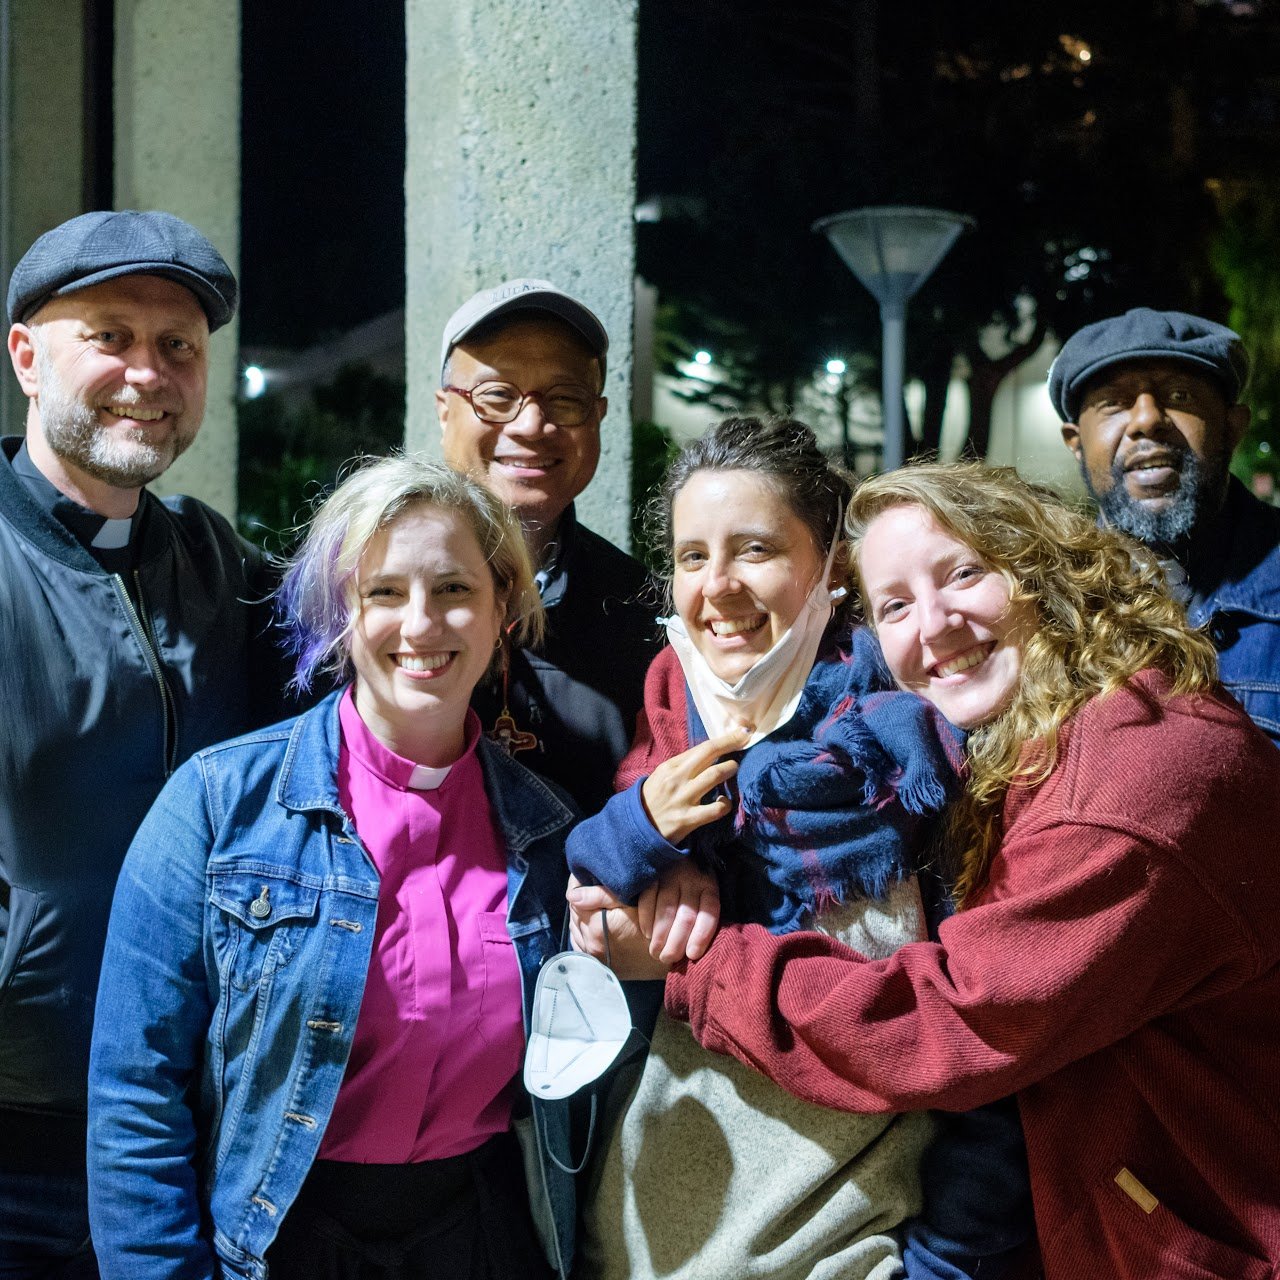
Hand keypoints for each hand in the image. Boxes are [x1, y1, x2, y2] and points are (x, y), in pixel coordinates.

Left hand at [567, 876, 669, 979]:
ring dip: (580, 916)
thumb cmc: (653, 924)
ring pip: (576, 929)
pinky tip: (590, 924)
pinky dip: (582, 933)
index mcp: (596, 927)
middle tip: (589, 886)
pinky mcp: (599, 964)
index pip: (574, 898)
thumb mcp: (630, 903)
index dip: (579, 883)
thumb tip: (572, 895)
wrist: (666, 955)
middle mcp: (590, 944)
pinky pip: (581, 945)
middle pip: (574, 913)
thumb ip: (601, 895)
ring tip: (591, 904)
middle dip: (580, 899)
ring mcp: (593, 957)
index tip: (586, 876)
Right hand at [637, 859, 720, 963]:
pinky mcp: (653, 873)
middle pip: (686, 916)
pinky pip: (648, 898)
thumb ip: (702, 916)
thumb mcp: (704, 893)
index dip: (701, 935)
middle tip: (668, 958)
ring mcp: (671, 875)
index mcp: (709, 886)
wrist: (676, 848)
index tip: (692, 955)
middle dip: (676, 942)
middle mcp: (692, 880)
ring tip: (656, 952)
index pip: (709, 912)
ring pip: (666, 910)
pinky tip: (647, 933)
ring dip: (660, 935)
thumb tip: (696, 951)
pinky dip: (646, 918)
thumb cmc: (693, 883)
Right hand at [640, 726, 750, 845]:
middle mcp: (677, 778)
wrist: (636, 829)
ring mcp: (683, 798)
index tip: (742, 732)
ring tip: (734, 768)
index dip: (725, 739)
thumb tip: (710, 754)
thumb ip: (683, 765)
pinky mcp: (688, 819)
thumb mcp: (662, 776)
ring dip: (730, 769)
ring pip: (714, 776)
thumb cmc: (653, 799)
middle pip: (709, 753)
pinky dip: (725, 804)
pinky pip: (715, 809)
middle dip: (732, 743)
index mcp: (671, 766)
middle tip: (745, 740)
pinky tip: (724, 802)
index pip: (703, 747)